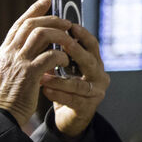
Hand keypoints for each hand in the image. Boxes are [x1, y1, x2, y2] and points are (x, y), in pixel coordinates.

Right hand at [0, 0, 105, 133]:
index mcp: (4, 52)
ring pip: (41, 34)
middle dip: (52, 20)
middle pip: (31, 24)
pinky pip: (50, 56)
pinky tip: (66, 61)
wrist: (2, 116)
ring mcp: (18, 63)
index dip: (33, 10)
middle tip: (66, 22)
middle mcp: (9, 53)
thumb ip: (19, 57)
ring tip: (69, 41)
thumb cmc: (8, 97)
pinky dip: (61, 55)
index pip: (19, 24)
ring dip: (59, 35)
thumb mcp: (9, 72)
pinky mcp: (29, 74)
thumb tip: (38, 44)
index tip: (46, 1)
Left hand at [40, 19, 108, 137]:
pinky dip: (58, 94)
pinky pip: (73, 100)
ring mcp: (96, 93)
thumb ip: (60, 52)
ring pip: (79, 84)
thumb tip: (46, 29)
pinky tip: (45, 91)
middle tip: (61, 44)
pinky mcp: (88, 108)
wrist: (67, 116)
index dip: (83, 35)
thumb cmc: (64, 87)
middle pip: (89, 61)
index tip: (71, 25)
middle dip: (75, 52)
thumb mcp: (63, 67)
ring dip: (60, 79)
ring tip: (42, 75)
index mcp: (94, 63)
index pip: (92, 45)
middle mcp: (99, 76)